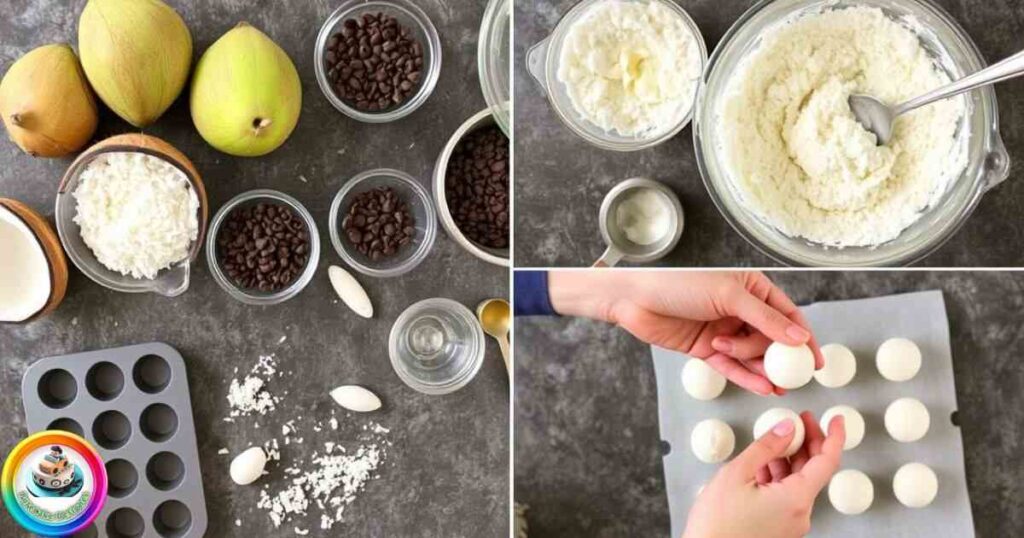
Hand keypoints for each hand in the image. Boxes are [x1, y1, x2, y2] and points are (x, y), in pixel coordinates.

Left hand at [547, 271, 822, 394]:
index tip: (816, 362)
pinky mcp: (706, 349)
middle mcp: (739, 309)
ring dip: (760, 369)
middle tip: (776, 368)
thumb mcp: (727, 294)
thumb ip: (764, 318)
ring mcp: (723, 330)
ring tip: (773, 385)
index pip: (786, 315)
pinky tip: (761, 387)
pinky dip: (746, 377)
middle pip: (770, 339)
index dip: (803, 338)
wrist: (634, 298)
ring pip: (752, 356)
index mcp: (750, 288)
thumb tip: (799, 337)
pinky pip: (731, 367)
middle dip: (772, 355)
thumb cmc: (677, 284)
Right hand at [683, 413, 845, 537]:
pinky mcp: (780, 528)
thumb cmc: (716, 522)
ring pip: (798, 483)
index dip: (834, 436)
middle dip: (808, 443)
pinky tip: (762, 464)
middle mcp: (800, 513)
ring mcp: (791, 523)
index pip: (827, 462)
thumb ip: (765, 447)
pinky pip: (786, 496)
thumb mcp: (736, 474)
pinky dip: (778, 477)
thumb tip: (787, 428)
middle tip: (799, 420)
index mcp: (795, 499)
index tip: (835, 419)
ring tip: (771, 441)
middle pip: (814, 471)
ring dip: (789, 459)